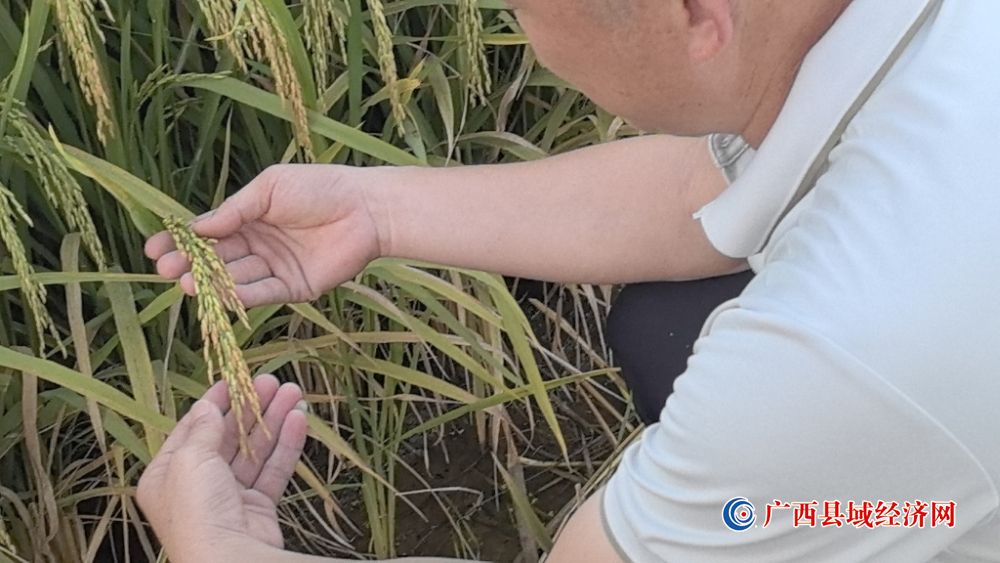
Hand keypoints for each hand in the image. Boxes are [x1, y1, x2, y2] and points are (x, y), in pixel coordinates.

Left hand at [136, 375, 308, 562]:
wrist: (228, 559)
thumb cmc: (197, 509)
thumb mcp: (190, 459)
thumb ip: (203, 428)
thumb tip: (207, 405)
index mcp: (166, 475)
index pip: (191, 429)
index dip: (213, 402)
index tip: (232, 379)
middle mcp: (196, 486)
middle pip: (226, 437)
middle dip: (250, 408)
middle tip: (272, 382)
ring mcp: (228, 497)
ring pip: (254, 451)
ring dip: (273, 420)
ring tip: (293, 393)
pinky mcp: (258, 509)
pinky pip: (273, 470)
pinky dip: (286, 444)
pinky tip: (298, 419)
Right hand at [145, 165, 385, 306]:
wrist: (366, 208)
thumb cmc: (320, 187)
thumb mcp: (270, 189)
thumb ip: (235, 210)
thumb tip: (197, 228)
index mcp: (250, 218)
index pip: (209, 233)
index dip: (181, 242)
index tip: (153, 248)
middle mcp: (259, 246)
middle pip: (218, 259)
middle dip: (190, 265)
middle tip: (165, 269)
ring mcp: (276, 268)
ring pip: (237, 278)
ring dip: (212, 283)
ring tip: (186, 283)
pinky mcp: (296, 288)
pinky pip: (265, 293)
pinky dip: (243, 295)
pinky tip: (220, 294)